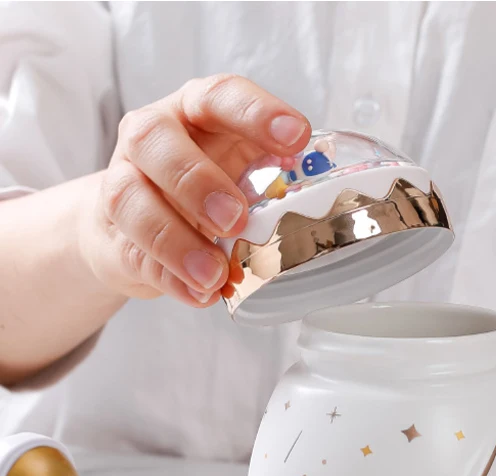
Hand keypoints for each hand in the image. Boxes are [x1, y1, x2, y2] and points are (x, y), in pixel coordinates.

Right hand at [78, 74, 309, 306]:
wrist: (134, 223)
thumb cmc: (203, 185)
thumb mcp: (240, 170)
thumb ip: (271, 179)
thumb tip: (314, 206)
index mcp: (194, 112)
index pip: (220, 96)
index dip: (257, 113)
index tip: (296, 138)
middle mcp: (151, 139)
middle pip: (155, 141)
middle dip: (197, 181)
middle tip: (234, 219)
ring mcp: (125, 185)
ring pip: (132, 202)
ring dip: (177, 241)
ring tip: (214, 274)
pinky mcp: (115, 236)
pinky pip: (136, 256)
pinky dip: (171, 279)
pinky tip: (201, 294)